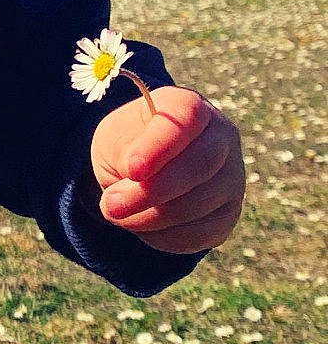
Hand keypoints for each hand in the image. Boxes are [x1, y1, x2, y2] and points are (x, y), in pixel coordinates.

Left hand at [90, 86, 244, 253]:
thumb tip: (135, 174)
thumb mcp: (114, 138)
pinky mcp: (227, 214)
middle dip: (154, 190)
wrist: (138, 173)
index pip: (187, 117)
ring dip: (152, 216)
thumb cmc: (127, 145)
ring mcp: (231, 176)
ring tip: (117, 213)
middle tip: (112, 204)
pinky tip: (141, 226)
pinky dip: (165, 236)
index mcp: (190, 107)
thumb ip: (125, 149)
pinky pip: (203, 232)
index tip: (132, 169)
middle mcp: (221, 138)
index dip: (160, 145)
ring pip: (201, 203)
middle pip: (203, 163)